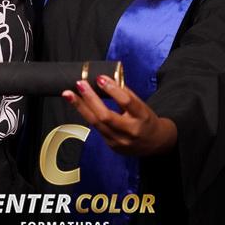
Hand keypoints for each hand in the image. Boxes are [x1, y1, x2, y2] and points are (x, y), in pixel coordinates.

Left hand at [62, 75, 176, 155]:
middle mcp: (131, 131)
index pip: (126, 102)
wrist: (155, 143)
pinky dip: (86, 114)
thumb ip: (125, 94)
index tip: (100, 78)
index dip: (113, 90)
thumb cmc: (146, 119)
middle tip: (80, 84)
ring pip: (96, 123)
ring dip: (80, 107)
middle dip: (90, 98)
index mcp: (142, 117)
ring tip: (69, 94)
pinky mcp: (111, 146)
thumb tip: (106, 79)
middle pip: (106, 116)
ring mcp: (120, 141)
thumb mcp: (142, 105)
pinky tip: (79, 105)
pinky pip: (96, 128)